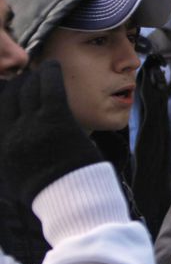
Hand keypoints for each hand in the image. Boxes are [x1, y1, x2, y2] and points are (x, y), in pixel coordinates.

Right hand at [0, 61, 100, 204]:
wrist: (71, 197)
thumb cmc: (50, 187)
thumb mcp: (15, 176)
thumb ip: (8, 156)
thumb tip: (7, 145)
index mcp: (2, 148)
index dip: (4, 97)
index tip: (9, 90)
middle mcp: (11, 135)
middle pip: (10, 97)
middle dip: (18, 85)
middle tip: (28, 78)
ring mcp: (33, 126)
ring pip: (28, 89)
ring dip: (34, 77)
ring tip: (41, 71)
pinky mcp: (55, 120)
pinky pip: (49, 88)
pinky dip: (50, 74)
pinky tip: (54, 66)